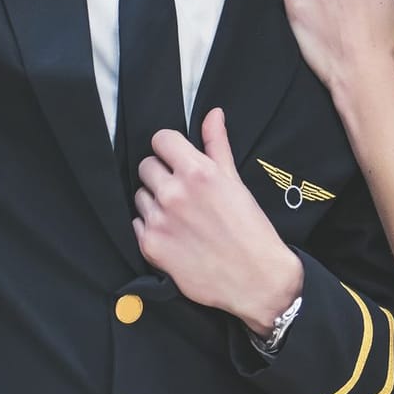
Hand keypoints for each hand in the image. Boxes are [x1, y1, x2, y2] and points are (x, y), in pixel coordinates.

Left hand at [133, 108, 302, 334]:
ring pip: (140, 195)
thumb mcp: (235, 181)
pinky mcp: (150, 245)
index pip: (161, 139)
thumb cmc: (250, 229)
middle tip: (182, 192)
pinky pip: (137, 223)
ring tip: (180, 216)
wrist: (257, 279)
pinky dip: (151, 227)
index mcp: (196, 172)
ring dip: (155, 201)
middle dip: (161, 174)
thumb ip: (217, 145)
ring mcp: (159, 220)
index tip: (177, 159)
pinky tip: (174, 235)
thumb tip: (213, 114)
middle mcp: (174, 193)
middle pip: (146, 166)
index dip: (169, 148)